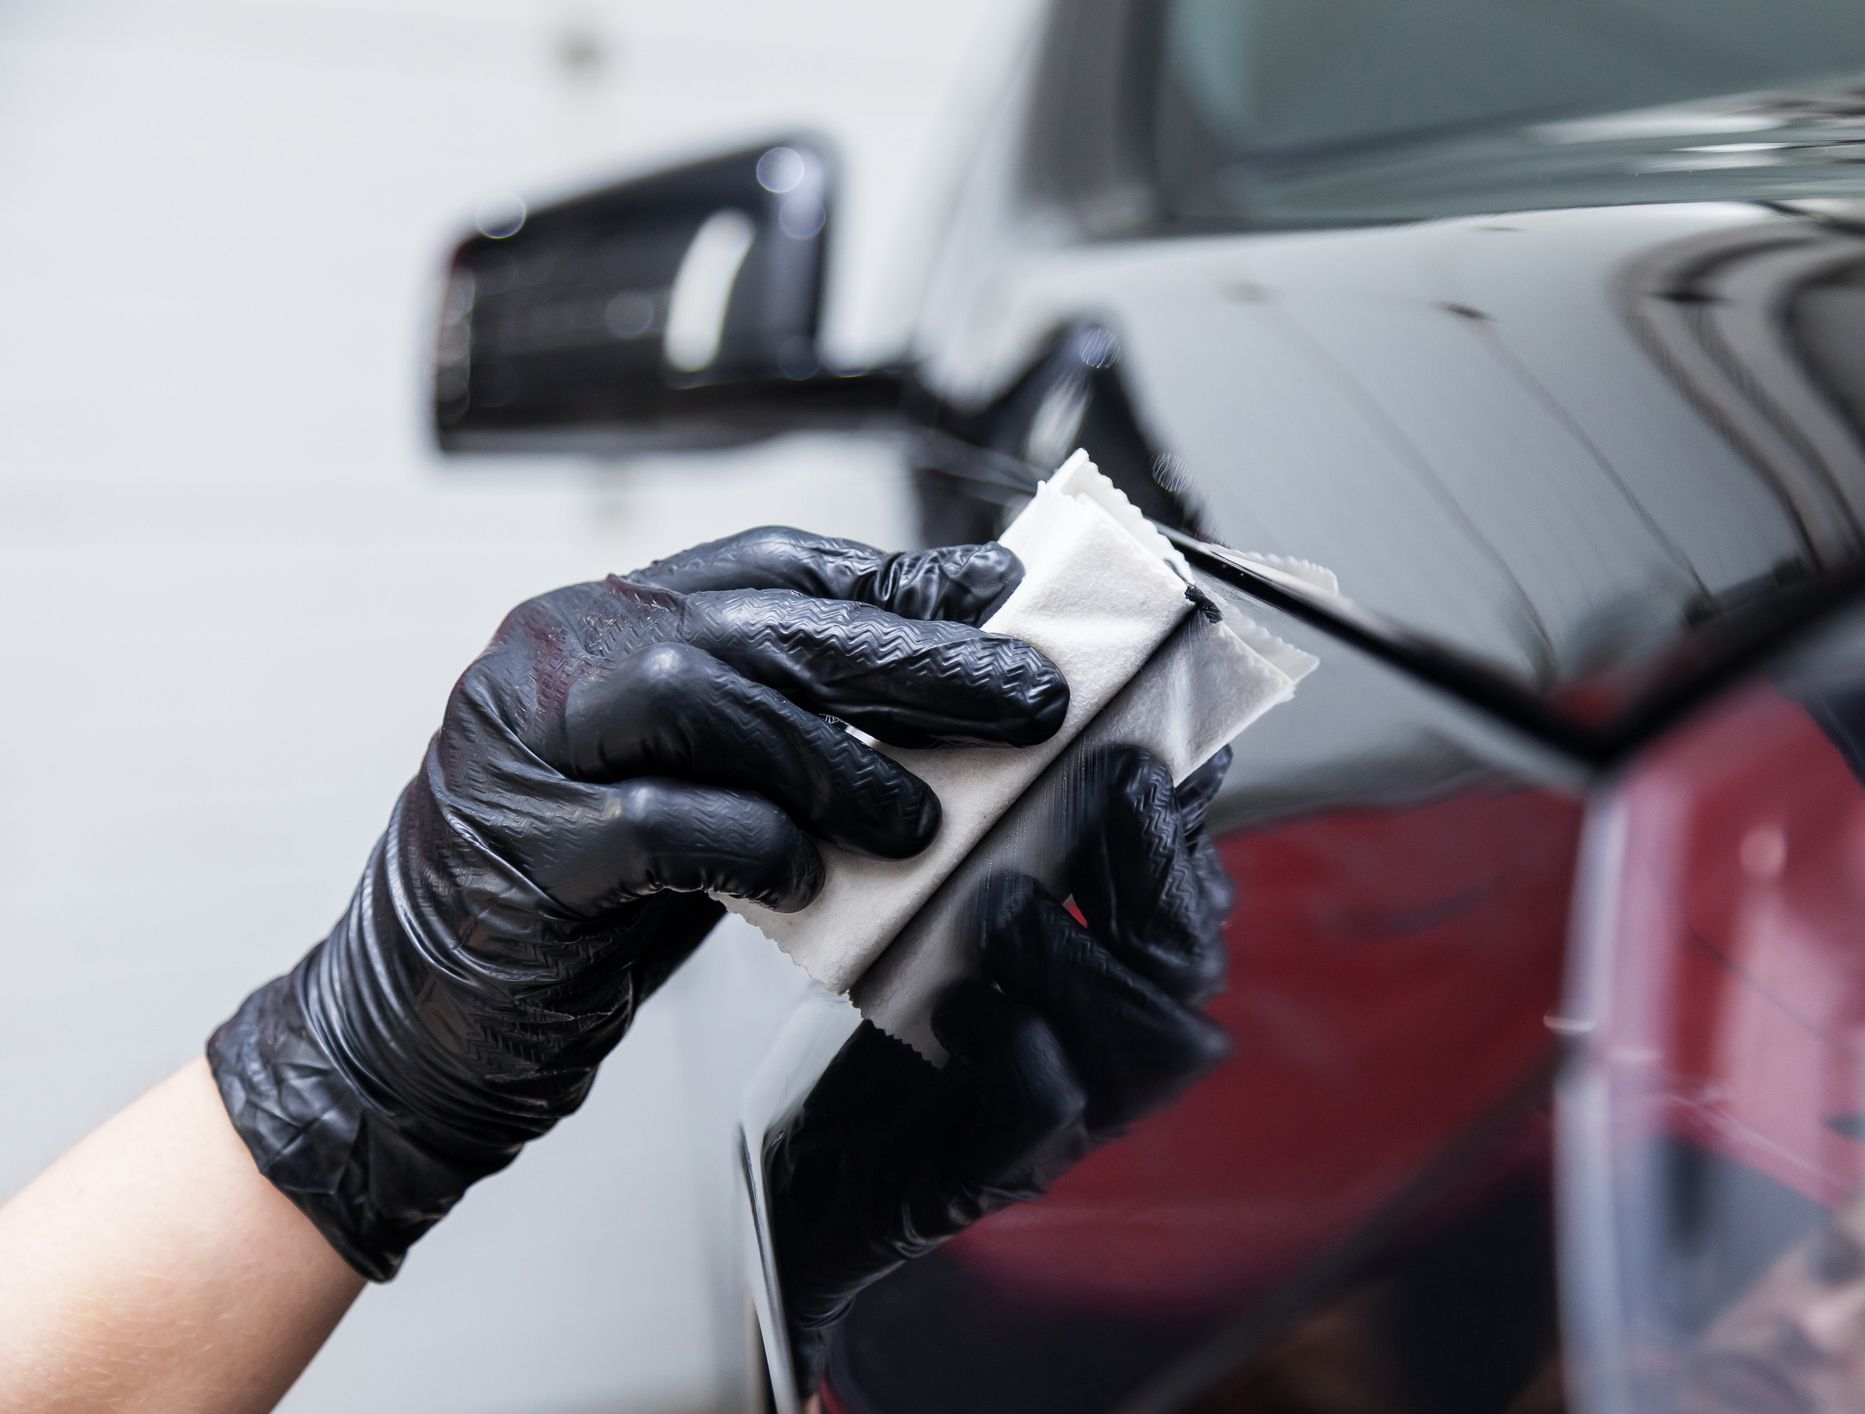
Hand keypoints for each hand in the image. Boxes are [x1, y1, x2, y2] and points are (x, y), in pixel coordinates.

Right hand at [208, 529, 1067, 1279]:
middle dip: (907, 657)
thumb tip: (939, 698)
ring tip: (920, 821)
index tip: (1000, 595)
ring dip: (837, 759)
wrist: (418, 1030)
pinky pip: (659, 826)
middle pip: (756, 623)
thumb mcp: (688, 790)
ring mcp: (520, 747)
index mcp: (596, 622)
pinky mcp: (518, 851)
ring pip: (702, 696)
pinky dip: (753, 846)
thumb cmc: (575, 909)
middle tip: (1024, 695)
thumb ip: (779, 733)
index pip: (766, 564)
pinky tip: (807, 882)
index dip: (892, 577)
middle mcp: (552, 657)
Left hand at [763, 745, 1235, 1391]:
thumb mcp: (945, 889)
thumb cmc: (887, 1013)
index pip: (1195, 894)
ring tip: (995, 906)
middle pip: (1191, 963)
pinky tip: (955, 1004)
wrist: (806, 1165)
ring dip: (1080, 954)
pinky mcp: (987, 1174)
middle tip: (1085, 798)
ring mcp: (1064, 1118)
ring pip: (1154, 1041)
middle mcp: (1108, 1045)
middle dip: (1150, 870)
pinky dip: (1022, 1048)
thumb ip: (1016, 817)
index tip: (1126, 752)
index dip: (1175, 824)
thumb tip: (1068, 716)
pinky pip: (1051, 1116)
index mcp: (1108, 968)